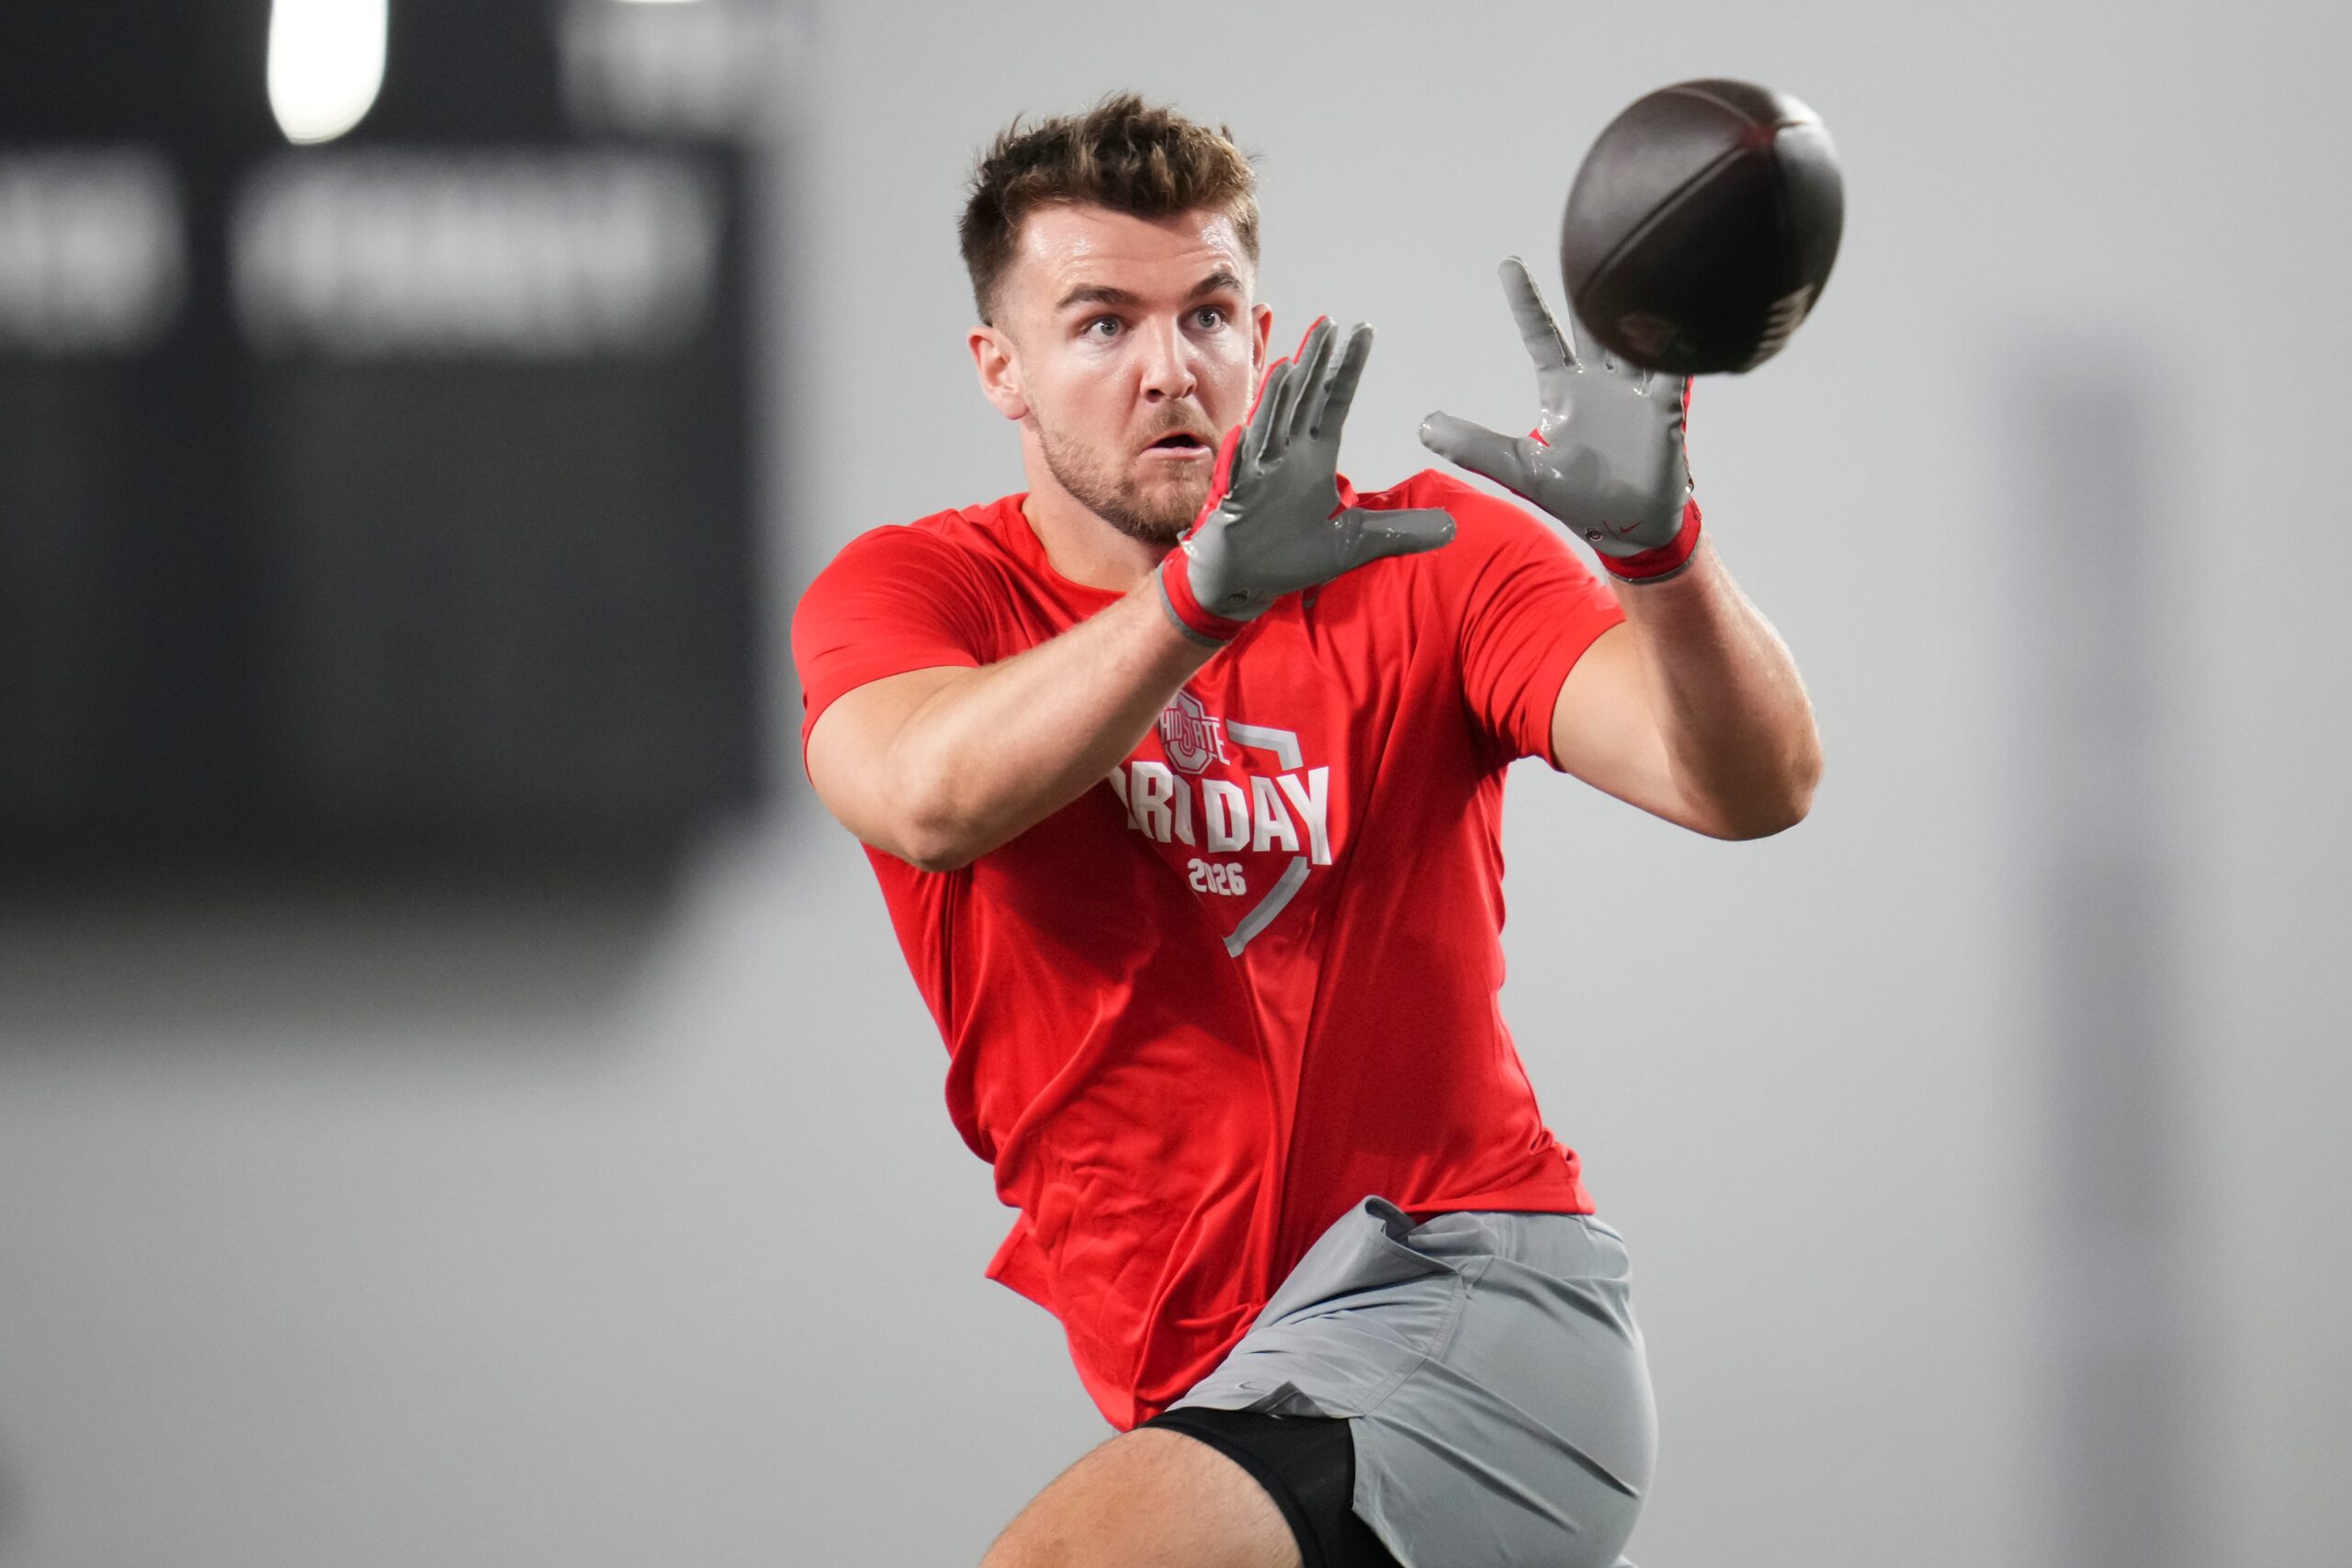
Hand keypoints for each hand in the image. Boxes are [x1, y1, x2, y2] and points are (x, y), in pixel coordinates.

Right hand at [1159, 318, 1455, 644]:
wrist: (1244, 583)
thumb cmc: (1288, 557)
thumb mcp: (1356, 543)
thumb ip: (1400, 531)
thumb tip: (1453, 527)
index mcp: (1313, 459)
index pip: (1334, 402)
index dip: (1348, 368)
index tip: (1362, 331)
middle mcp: (1287, 455)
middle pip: (1304, 398)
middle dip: (1318, 361)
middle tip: (1332, 323)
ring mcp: (1261, 469)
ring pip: (1276, 418)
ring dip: (1287, 389)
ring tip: (1300, 355)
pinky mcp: (1241, 492)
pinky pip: (1247, 458)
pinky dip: (1256, 432)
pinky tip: (1264, 404)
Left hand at [1419, 259, 1698, 580]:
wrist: (1629, 526)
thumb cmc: (1578, 496)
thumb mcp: (1519, 469)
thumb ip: (1474, 446)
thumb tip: (1423, 425)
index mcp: (1563, 390)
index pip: (1540, 335)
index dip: (1525, 301)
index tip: (1508, 262)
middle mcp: (1600, 381)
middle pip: (1590, 321)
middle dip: (1586, 284)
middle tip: (1582, 238)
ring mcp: (1635, 391)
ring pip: (1634, 334)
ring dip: (1634, 302)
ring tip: (1636, 255)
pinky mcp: (1665, 410)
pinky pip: (1675, 371)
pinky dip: (1679, 345)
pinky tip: (1683, 315)